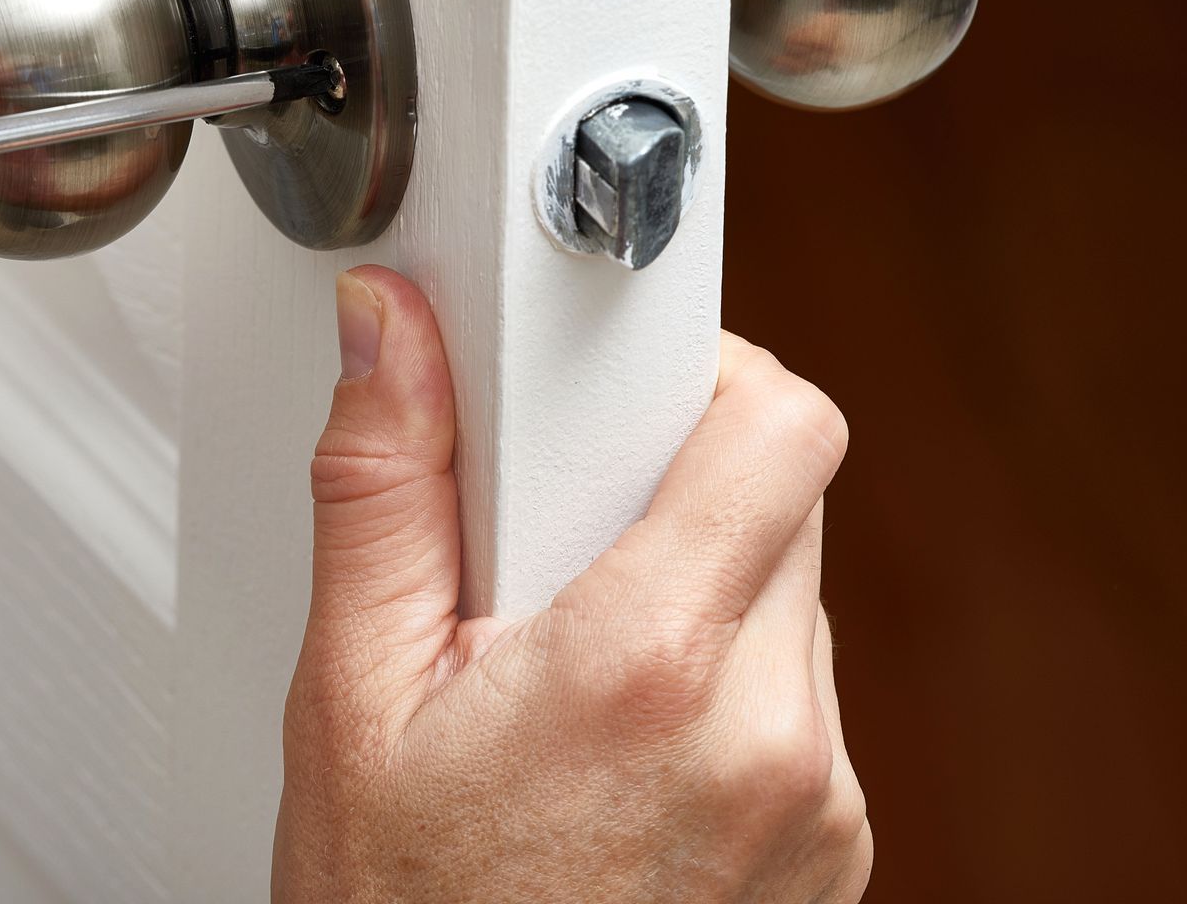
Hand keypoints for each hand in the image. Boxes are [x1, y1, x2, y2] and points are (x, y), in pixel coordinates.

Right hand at [275, 267, 868, 901]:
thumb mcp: (352, 692)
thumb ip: (382, 485)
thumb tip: (392, 335)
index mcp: (651, 667)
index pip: (779, 427)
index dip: (703, 377)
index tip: (619, 398)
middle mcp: (774, 738)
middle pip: (780, 501)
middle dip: (668, 489)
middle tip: (547, 554)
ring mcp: (820, 805)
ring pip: (791, 597)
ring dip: (693, 590)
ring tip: (566, 672)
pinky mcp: (834, 852)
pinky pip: (800, 698)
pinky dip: (721, 684)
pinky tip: (611, 748)